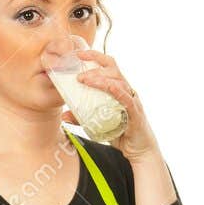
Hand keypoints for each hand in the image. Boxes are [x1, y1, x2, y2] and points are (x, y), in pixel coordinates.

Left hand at [68, 49, 158, 163]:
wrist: (139, 150)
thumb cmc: (121, 133)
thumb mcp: (98, 123)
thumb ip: (82, 118)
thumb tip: (63, 116)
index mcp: (119, 88)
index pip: (108, 65)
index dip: (95, 56)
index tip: (79, 54)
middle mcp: (127, 90)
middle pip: (113, 69)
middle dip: (95, 66)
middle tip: (78, 75)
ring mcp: (132, 100)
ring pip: (118, 81)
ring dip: (101, 79)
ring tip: (85, 81)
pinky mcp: (136, 113)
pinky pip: (127, 98)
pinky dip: (117, 91)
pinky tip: (108, 87)